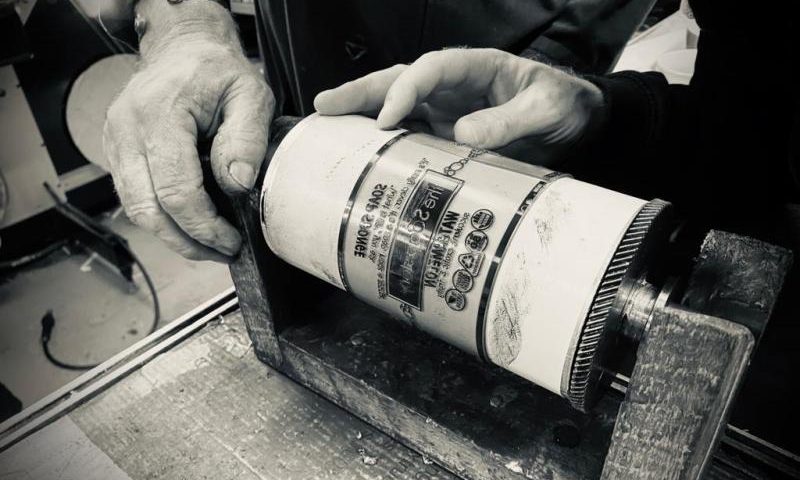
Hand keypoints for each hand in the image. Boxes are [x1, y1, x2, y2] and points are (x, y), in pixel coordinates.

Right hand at [104, 13, 272, 261]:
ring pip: (136, 210)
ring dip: (173, 237)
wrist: (183, 50)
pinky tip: (191, 225)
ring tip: (210, 245)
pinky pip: (134, 198)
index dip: (204, 226)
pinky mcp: (116, 152)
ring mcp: (115, 142)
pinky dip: (162, 219)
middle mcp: (128, 130)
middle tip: (223, 252)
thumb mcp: (250, 96)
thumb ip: (247, 139)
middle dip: (187, 241)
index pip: (175, 190)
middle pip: (148, 210)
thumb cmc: (218, 73)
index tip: (232, 241)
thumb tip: (238, 184)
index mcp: (161, 114)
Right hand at [314, 48, 602, 162]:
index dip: (406, 89)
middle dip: (363, 92)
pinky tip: (361, 159)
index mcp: (476, 68)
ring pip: (398, 108)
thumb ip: (509, 120)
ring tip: (325, 127)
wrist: (577, 126)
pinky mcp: (447, 137)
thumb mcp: (545, 110)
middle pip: (401, 81)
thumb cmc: (564, 107)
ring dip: (363, 116)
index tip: (388, 117)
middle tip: (326, 105)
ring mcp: (447, 111)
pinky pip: (411, 138)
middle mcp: (454, 87)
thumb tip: (462, 134)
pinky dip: (384, 146)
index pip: (431, 69)